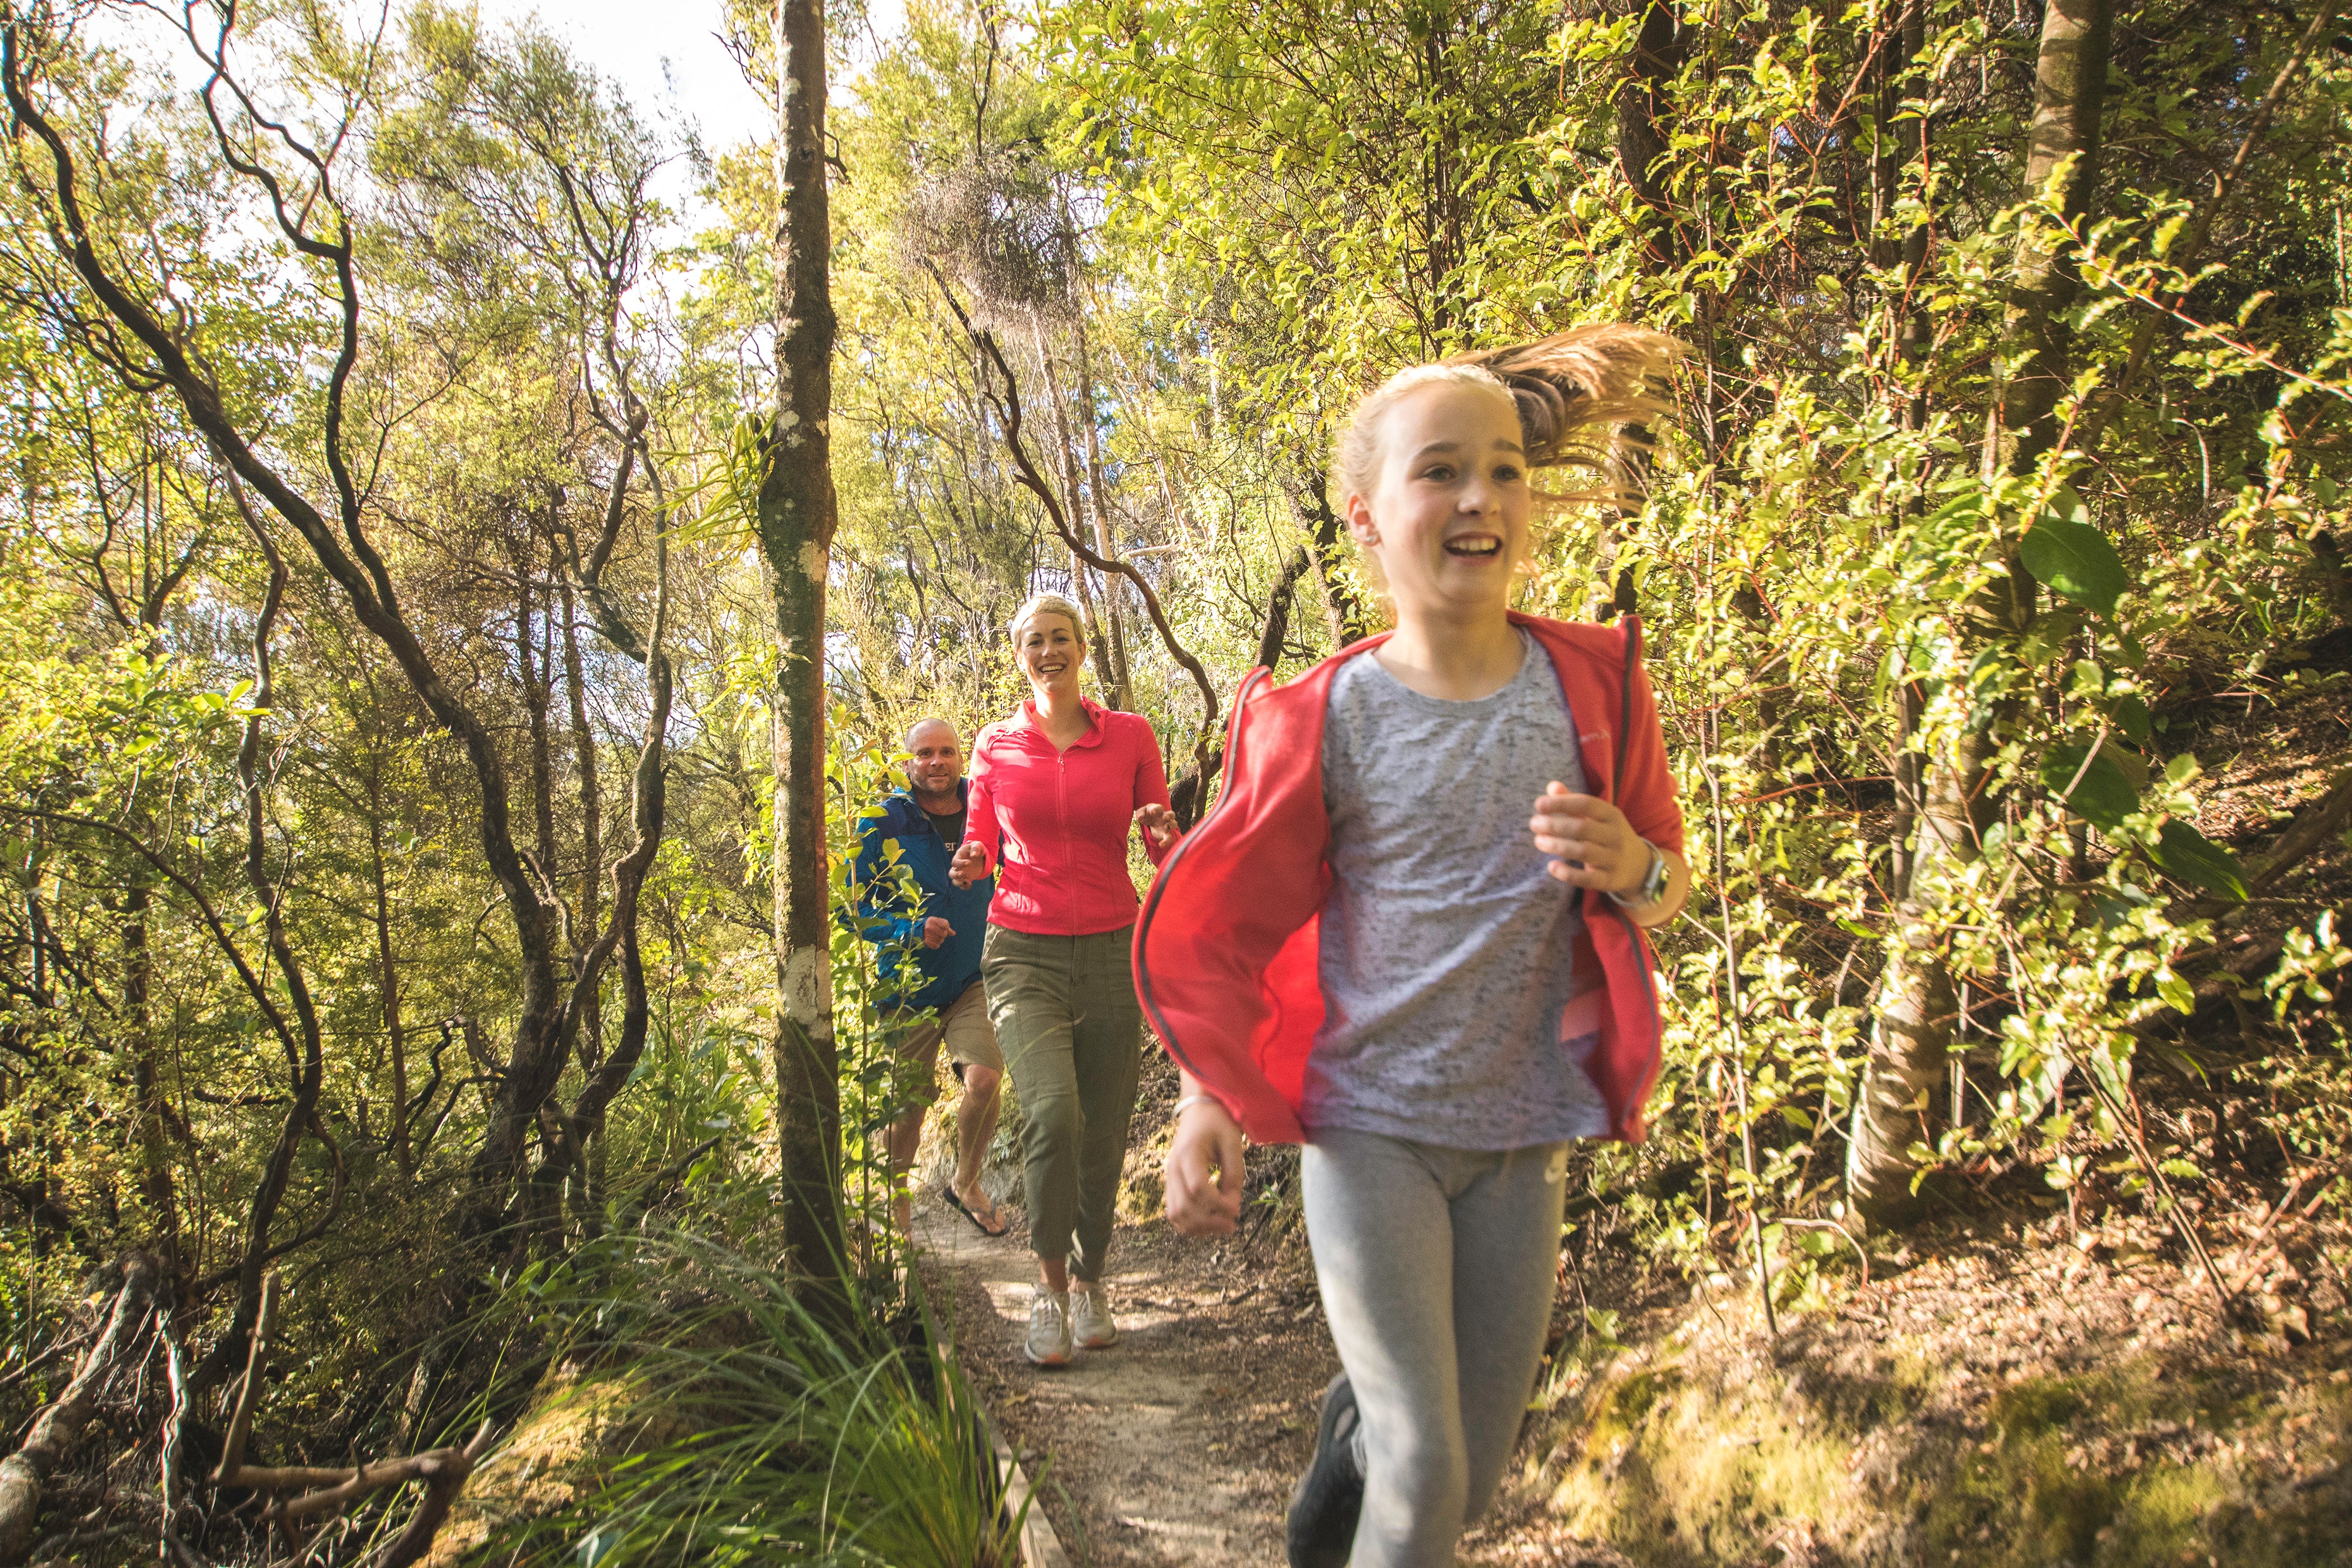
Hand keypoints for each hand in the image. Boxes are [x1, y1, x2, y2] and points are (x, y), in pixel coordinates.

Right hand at [921, 916, 953, 948]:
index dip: (946, 927)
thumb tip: (954, 933)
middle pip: (944, 934)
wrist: (916, 931)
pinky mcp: (925, 942)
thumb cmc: (930, 925)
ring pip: (941, 940)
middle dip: (944, 934)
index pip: (946, 925)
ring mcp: (926, 935)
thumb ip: (946, 927)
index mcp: (931, 920)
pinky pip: (937, 946)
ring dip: (940, 940)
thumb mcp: (937, 923)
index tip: (943, 927)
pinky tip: (933, 941)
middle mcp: (928, 927)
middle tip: (939, 933)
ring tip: (935, 937)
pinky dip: (936, 944)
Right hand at [948, 840, 986, 888]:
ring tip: (967, 881)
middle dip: (955, 875)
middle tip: (962, 874)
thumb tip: (974, 855)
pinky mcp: (967, 878)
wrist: (979, 855)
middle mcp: (958, 866)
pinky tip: (970, 883)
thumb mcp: (977, 845)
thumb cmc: (976, 848)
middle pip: (951, 873)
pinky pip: (962, 885)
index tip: (969, 862)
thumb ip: (975, 848)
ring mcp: (961, 873)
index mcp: (958, 857)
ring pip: (955, 881)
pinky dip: (965, 887)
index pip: (955, 862)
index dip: (960, 863)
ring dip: (959, 883)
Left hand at [1133, 802, 1178, 850]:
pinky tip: (1161, 845)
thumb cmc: (1147, 814)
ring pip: (1174, 824)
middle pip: (1171, 814)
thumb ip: (1140, 813)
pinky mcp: (1166, 833)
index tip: (1152, 812)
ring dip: (1171, 825)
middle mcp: (1165, 816)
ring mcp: (1167, 824)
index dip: (1156, 809)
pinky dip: (1166, 841)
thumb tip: (1140, 817)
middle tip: (1165, 818)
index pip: (1159, 807)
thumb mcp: (1141, 812)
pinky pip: (1169, 837)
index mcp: (1158, 810)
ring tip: (1166, 828)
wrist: (1151, 820)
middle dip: (1169, 815)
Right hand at [1164, 1098, 1244, 1235]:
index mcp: (1188, 1153)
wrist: (1199, 1111)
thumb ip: (1234, 1176)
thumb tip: (1232, 1208)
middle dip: (1209, 1222)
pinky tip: (1209, 1223)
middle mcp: (1173, 1167)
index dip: (1218, 1204)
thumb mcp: (1233, 1144)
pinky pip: (1174, 1212)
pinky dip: (1190, 1224)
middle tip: (1233, 1225)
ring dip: (1199, 1227)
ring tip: (1222, 1226)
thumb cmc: (1219, 1124)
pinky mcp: (1171, 1184)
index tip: (1237, 1210)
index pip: (1197, 1187)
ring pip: (1176, 1214)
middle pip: (1184, 1206)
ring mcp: (1169, 1177)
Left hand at [1529, 782, 1646, 893]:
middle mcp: (1615, 835)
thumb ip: (1573, 802)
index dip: (1562, 803)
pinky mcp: (1610, 880)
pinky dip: (1568, 874)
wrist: (1639, 865)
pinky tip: (1551, 866)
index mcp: (1612, 815)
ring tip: (1538, 841)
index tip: (1539, 804)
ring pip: (1583, 852)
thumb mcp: (1597, 816)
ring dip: (1557, 846)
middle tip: (1533, 824)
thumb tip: (1552, 787)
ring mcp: (1614, 859)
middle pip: (1582, 828)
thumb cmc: (1608, 834)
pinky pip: (1588, 879)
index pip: (1586, 804)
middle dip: (1554, 825)